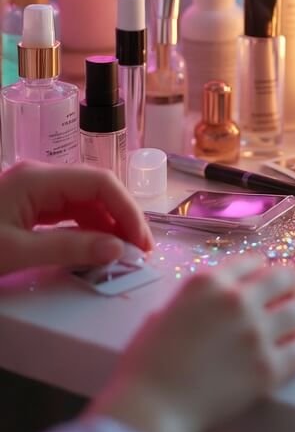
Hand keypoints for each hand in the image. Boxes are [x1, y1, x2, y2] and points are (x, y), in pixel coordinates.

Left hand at [0, 161, 152, 274]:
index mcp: (37, 178)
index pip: (99, 182)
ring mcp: (35, 191)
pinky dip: (88, 231)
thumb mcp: (16, 253)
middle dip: (121, 217)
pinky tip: (98, 249)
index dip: (127, 210)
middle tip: (140, 250)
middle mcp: (40, 177)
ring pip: (85, 202)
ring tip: (124, 254)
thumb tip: (118, 250)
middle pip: (96, 189)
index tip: (141, 241)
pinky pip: (70, 215)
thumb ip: (70, 250)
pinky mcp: (30, 208)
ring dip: (108, 225)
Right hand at [87, 255, 294, 431]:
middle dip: (291, 283)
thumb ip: (196, 301)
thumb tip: (213, 304)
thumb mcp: (166, 312)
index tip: (266, 276)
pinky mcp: (268, 368)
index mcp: (209, 283)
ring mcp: (256, 333)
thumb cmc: (146, 364)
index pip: (251, 261)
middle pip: (284, 277)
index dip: (261, 269)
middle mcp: (238, 300)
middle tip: (293, 291)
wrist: (150, 407)